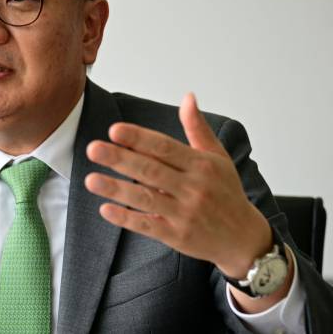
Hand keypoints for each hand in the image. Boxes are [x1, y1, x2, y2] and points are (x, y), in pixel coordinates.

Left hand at [85, 93, 271, 278]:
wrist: (244, 238)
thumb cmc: (226, 192)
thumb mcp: (217, 157)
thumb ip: (197, 128)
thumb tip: (188, 96)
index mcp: (201, 165)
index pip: (165, 147)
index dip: (139, 138)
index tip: (114, 130)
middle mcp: (193, 188)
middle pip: (151, 170)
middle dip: (120, 159)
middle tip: (93, 148)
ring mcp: (185, 213)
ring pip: (145, 198)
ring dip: (116, 189)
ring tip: (90, 179)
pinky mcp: (177, 236)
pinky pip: (148, 225)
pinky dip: (126, 218)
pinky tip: (105, 209)